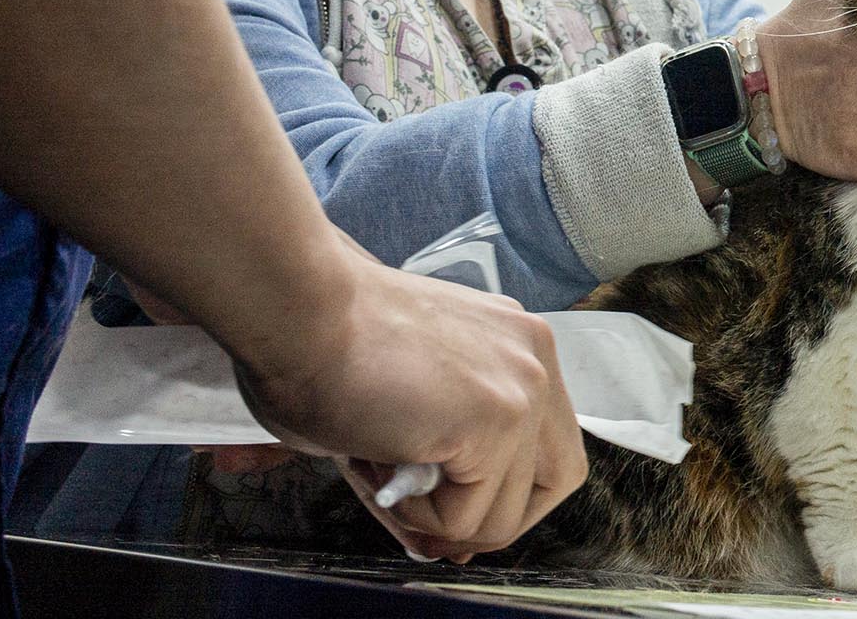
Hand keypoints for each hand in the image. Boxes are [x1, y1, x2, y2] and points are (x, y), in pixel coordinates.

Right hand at [231, 238, 586, 562]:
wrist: (299, 311)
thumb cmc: (326, 346)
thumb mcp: (410, 401)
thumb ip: (445, 461)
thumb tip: (449, 546)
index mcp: (518, 343)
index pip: (550, 446)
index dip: (507, 497)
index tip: (455, 516)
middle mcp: (535, 357)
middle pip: (558, 480)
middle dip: (494, 520)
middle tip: (431, 527)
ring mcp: (525, 386)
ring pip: (505, 514)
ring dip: (439, 520)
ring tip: (386, 469)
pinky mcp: (499, 417)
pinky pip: (467, 519)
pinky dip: (417, 517)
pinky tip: (382, 464)